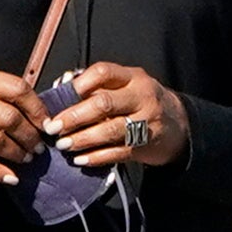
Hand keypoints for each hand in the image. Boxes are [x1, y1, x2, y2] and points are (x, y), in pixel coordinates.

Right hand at [0, 65, 46, 183]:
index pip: (17, 89)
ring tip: (27, 157)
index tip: (46, 122)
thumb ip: (3, 88)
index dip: (37, 108)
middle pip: (9, 119)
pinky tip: (11, 176)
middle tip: (39, 145)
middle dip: (30, 136)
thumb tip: (37, 109)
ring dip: (18, 153)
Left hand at [44, 60, 185, 171]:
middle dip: (74, 116)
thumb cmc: (141, 102)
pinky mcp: (145, 145)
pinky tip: (80, 159)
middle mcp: (141, 97)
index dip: (79, 84)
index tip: (60, 97)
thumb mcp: (126, 86)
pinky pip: (117, 152)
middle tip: (53, 127)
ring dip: (83, 139)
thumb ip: (98, 88)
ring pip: (110, 130)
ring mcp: (145, 122)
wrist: (178, 125)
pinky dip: (96, 157)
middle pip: (104, 104)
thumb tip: (60, 92)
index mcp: (132, 77)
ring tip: (63, 145)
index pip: (103, 72)